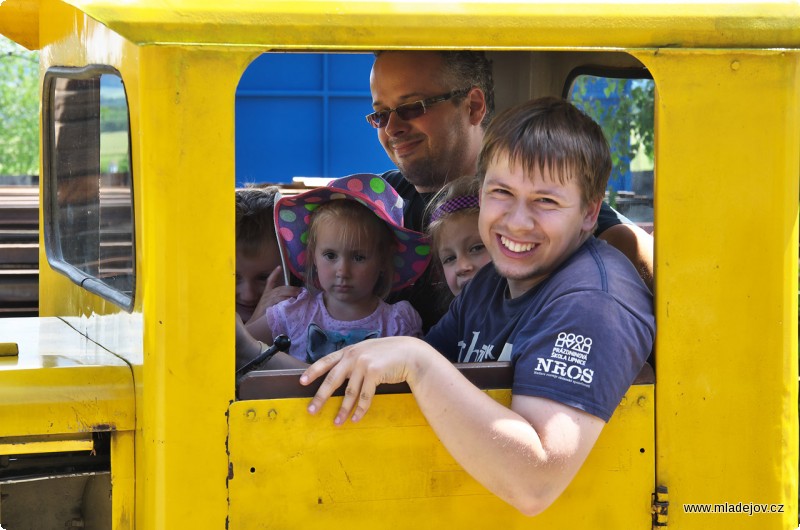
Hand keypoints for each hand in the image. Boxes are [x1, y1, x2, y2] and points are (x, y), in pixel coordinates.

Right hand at [245, 266, 301, 325]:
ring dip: (290, 293)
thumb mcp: (272, 306)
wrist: (255, 325)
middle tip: (300, 291)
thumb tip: (294, 299)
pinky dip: (284, 300)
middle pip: (280, 288)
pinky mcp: (267, 306)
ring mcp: (266, 300)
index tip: (279, 267)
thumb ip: (280, 301)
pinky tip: (290, 301)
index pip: (270, 281)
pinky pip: (277, 301)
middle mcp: (266, 295)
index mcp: (267, 294)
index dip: (274, 274)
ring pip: (279, 293)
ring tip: (298, 295)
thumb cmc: (264, 316)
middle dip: (291, 289)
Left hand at [299, 336, 430, 424]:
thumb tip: (340, 374)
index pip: (326, 361)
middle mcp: (353, 356)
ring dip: (343, 409)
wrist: (410, 354)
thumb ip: (354, 359)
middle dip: (321, 397)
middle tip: (311, 411)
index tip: (301, 382)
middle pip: (332, 380)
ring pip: (349, 392)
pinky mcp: (374, 373)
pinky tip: (355, 418)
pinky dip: (360, 409)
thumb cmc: (389, 354)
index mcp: (349, 351)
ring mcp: (363, 364)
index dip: (313, 372)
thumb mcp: (368, 351)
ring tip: (337, 422)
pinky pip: (365, 396)